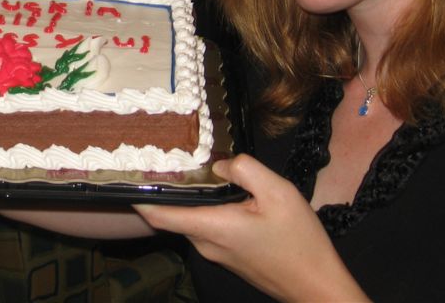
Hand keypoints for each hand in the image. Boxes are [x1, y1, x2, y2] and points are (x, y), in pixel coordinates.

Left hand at [134, 154, 368, 301]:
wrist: (318, 287)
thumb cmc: (299, 241)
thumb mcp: (278, 192)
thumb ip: (245, 170)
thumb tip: (219, 165)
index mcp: (211, 227)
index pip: (158, 214)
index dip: (139, 195)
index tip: (126, 174)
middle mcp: (205, 243)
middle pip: (173, 214)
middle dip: (166, 189)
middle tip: (163, 157)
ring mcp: (216, 254)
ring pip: (192, 221)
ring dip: (189, 199)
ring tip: (192, 169)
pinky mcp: (229, 257)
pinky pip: (207, 229)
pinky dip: (205, 210)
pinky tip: (220, 193)